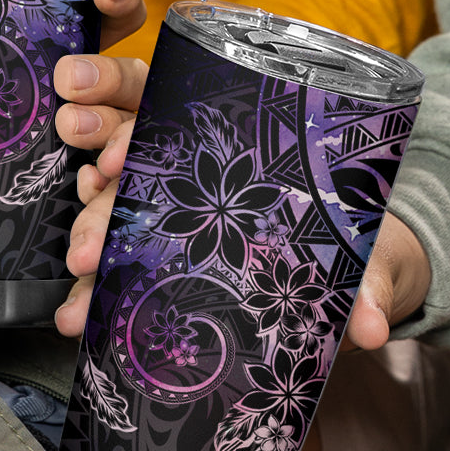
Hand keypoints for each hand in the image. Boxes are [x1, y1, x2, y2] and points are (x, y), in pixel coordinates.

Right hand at [54, 94, 432, 345]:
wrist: (358, 269)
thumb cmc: (358, 241)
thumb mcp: (366, 253)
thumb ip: (368, 283)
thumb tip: (375, 330)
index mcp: (236, 145)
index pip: (167, 120)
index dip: (134, 137)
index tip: (113, 163)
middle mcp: (195, 172)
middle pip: (127, 174)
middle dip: (99, 210)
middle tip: (83, 252)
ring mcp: (174, 213)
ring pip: (112, 219)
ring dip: (86, 255)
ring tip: (75, 302)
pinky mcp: (166, 257)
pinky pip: (118, 263)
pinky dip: (94, 289)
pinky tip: (78, 314)